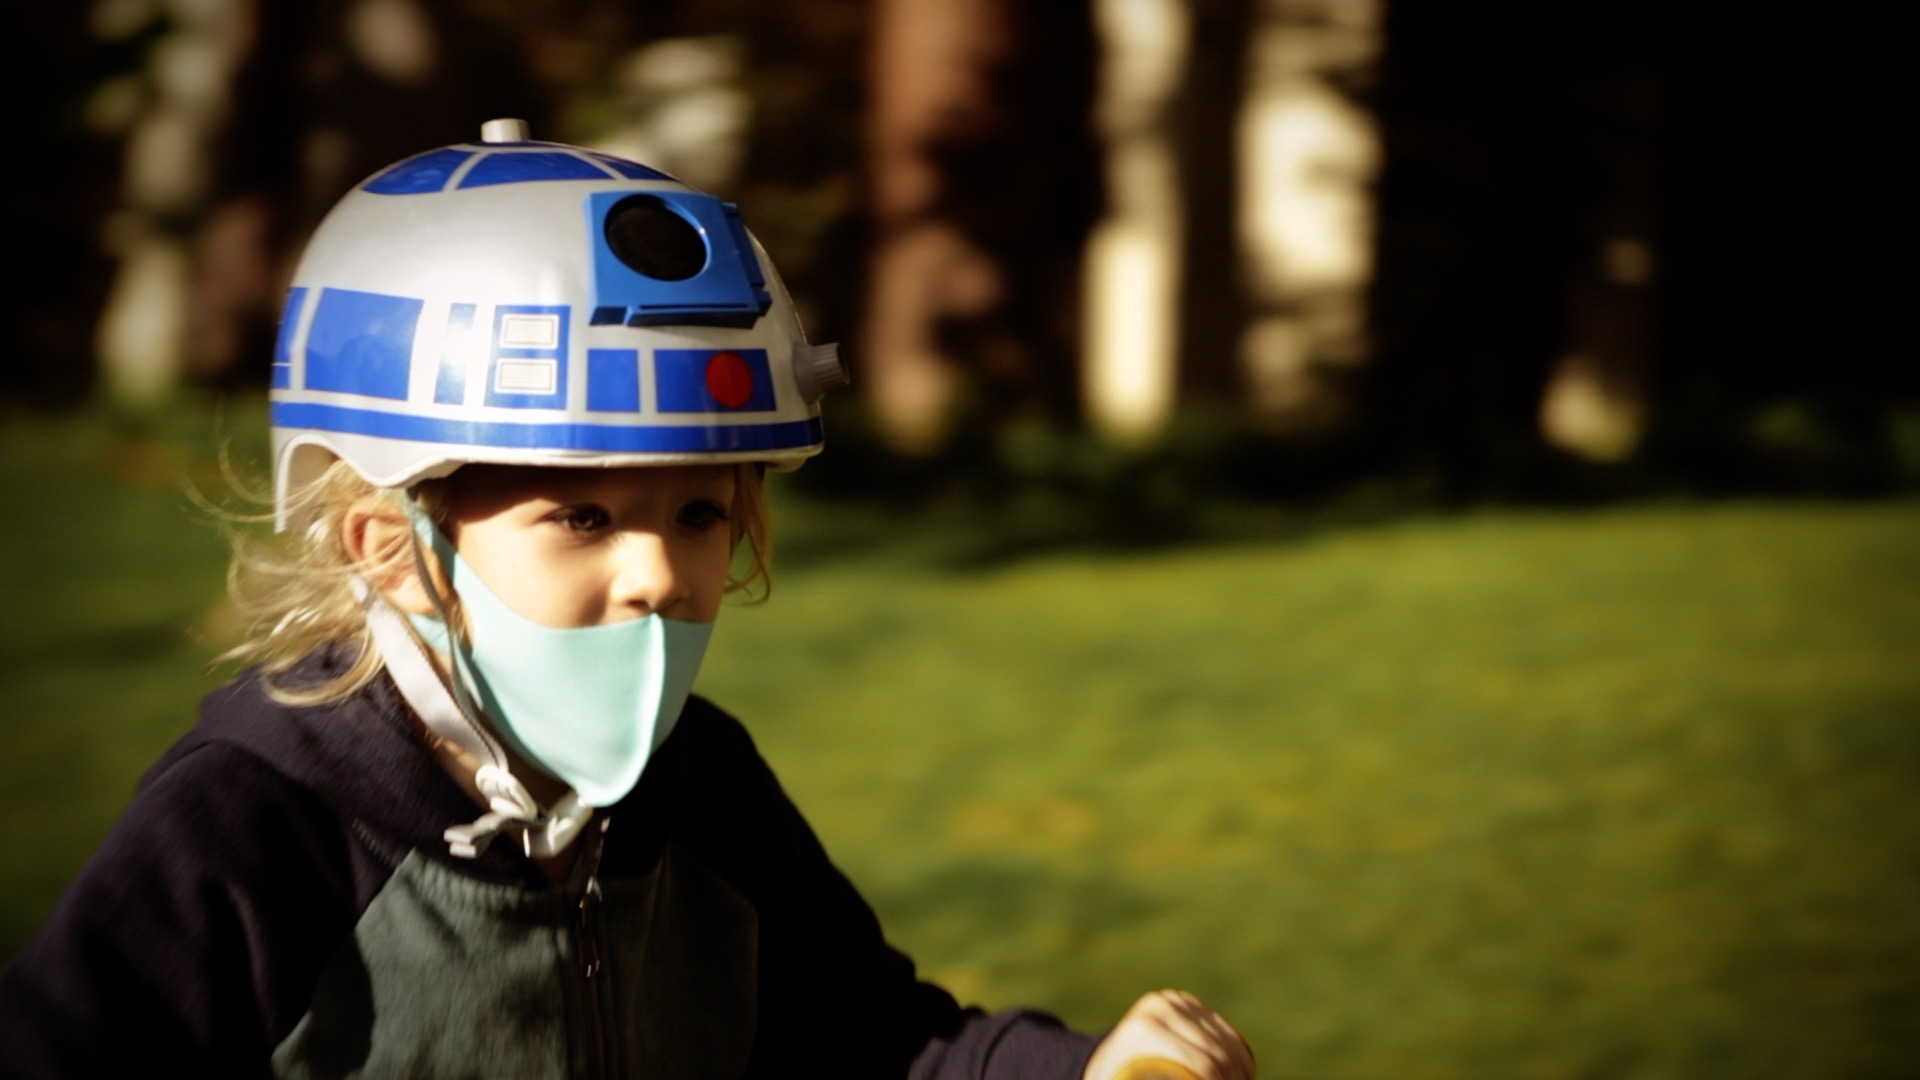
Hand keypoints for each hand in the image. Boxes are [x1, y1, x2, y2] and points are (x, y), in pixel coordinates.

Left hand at [1082, 989, 1254, 1079]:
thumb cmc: (1118, 1079)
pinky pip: (1228, 1034)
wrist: (1104, 1061)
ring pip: (1230, 1045)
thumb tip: (1201, 1074)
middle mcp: (1161, 1006)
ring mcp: (1176, 1001)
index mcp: (1145, 1029)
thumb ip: (1169, 1072)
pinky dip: (1239, 1059)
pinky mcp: (1188, 1004)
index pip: (1205, 1066)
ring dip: (1238, 1073)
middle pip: (1219, 1055)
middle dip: (1230, 1079)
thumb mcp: (1128, 1079)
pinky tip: (1240, 1075)